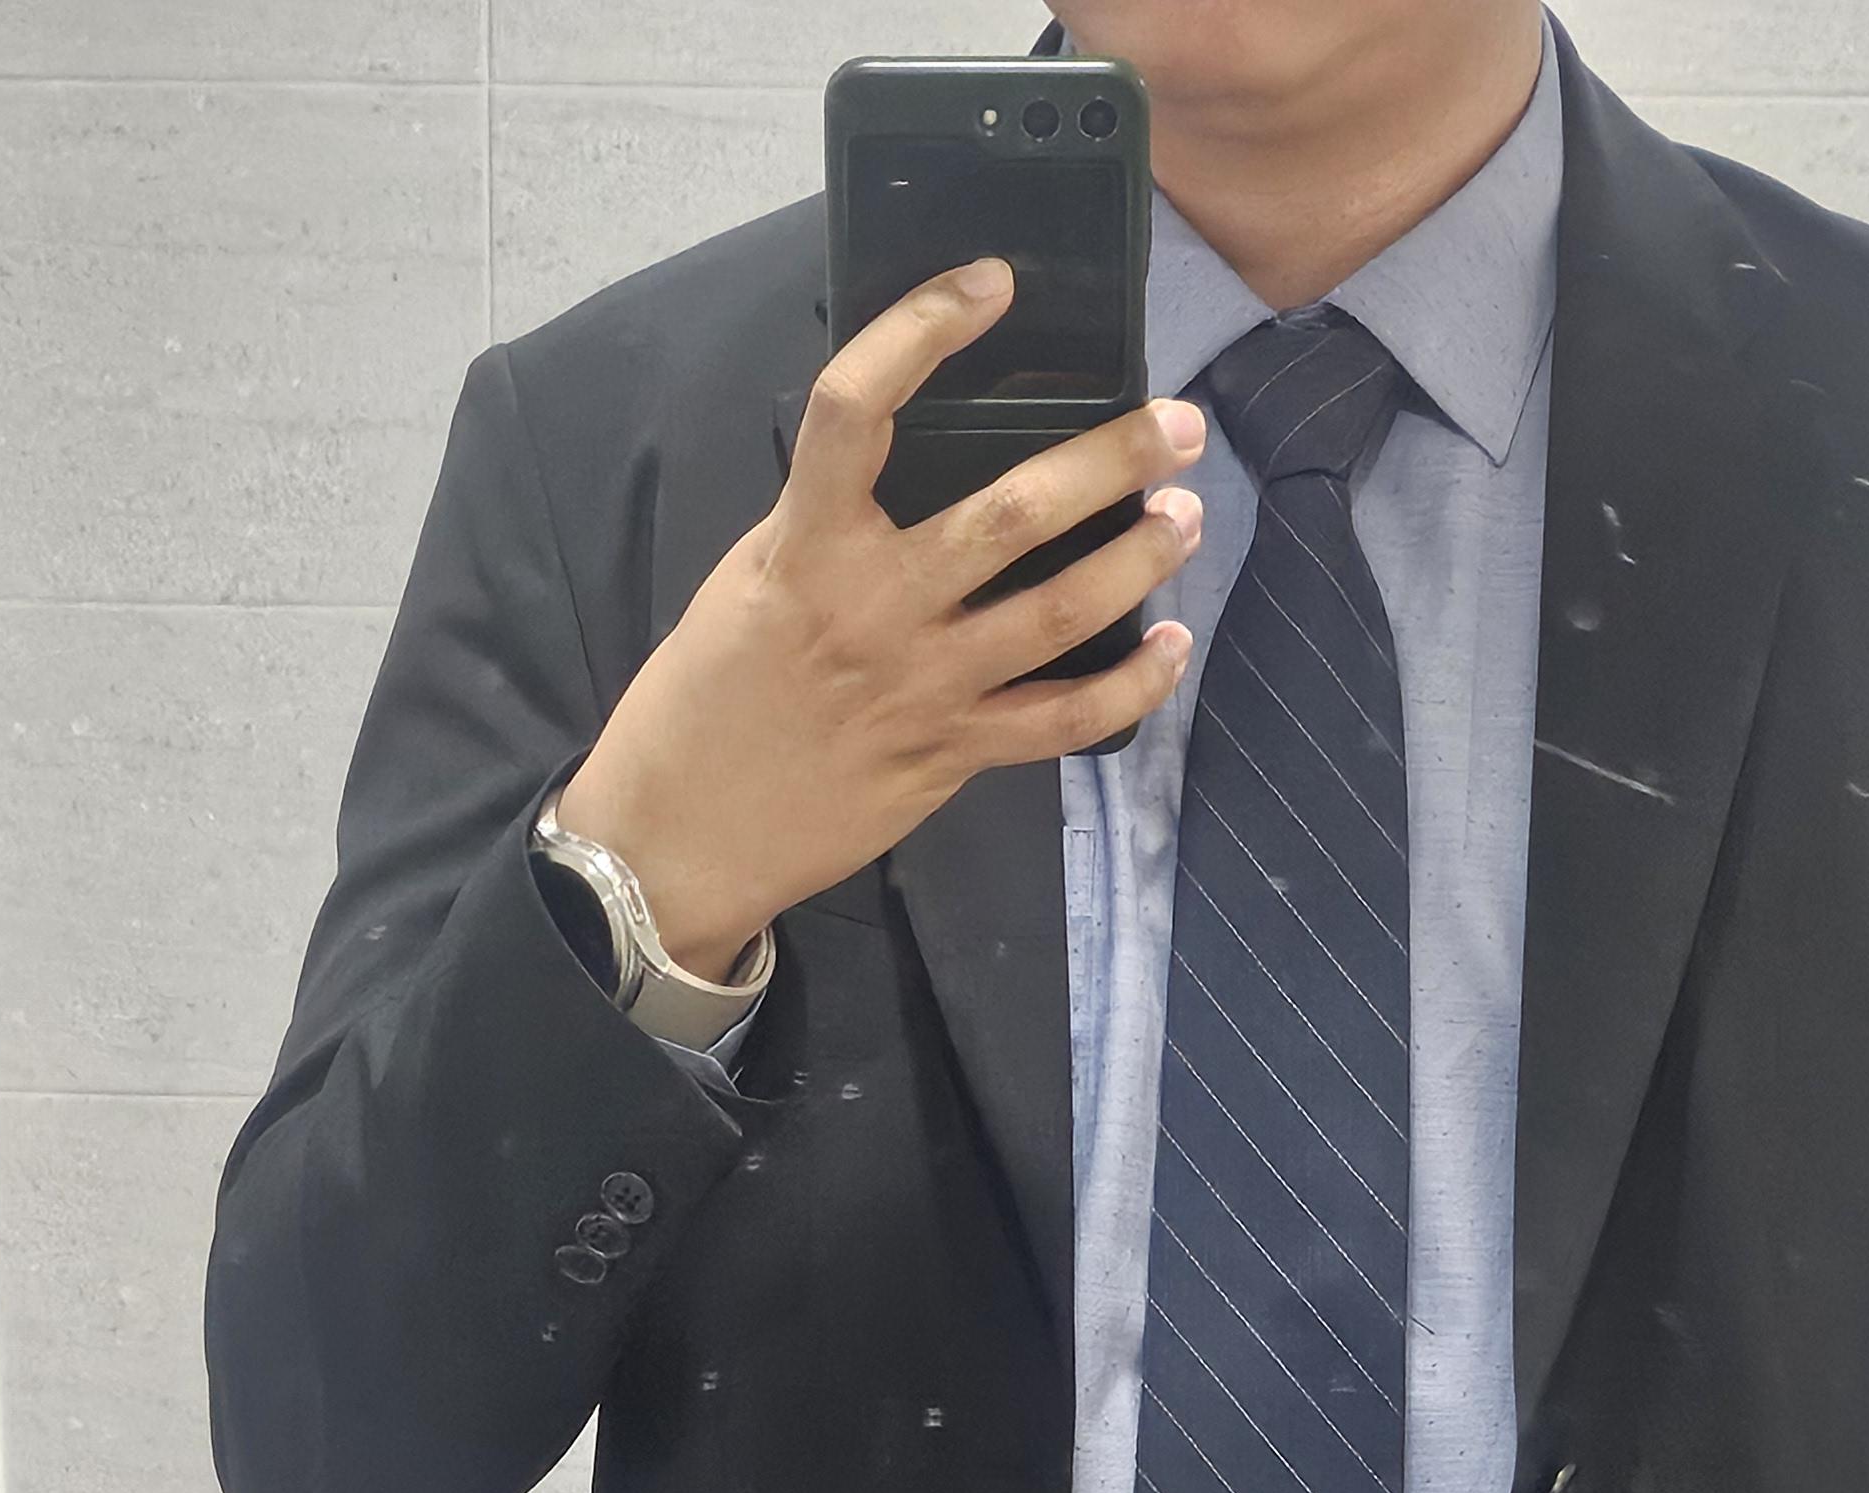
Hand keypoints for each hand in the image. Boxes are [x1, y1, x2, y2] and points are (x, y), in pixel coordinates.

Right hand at [555, 263, 1206, 977]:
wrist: (681, 833)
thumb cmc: (707, 696)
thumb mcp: (746, 580)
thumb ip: (825, 521)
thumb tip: (908, 459)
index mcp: (805, 546)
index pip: (857, 408)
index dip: (922, 329)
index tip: (988, 283)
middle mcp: (874, 609)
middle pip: (1012, 514)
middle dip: (1112, 458)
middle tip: (1177, 422)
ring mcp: (922, 687)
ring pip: (1058, 613)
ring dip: (1139, 559)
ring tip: (1187, 514)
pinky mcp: (950, 756)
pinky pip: (1062, 722)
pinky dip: (1130, 687)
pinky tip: (1170, 646)